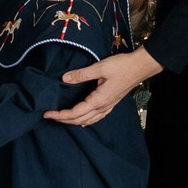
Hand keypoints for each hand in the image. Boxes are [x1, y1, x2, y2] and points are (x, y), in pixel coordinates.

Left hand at [44, 47, 162, 126]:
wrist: (140, 67)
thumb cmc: (121, 66)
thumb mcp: (99, 67)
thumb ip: (81, 74)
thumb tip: (64, 79)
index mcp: (99, 100)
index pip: (75, 113)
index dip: (60, 115)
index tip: (47, 113)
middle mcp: (103, 107)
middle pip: (80, 120)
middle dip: (63, 120)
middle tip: (49, 116)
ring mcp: (108, 106)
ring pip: (88, 121)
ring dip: (73, 121)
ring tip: (61, 118)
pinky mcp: (111, 103)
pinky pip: (96, 117)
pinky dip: (86, 120)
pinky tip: (82, 119)